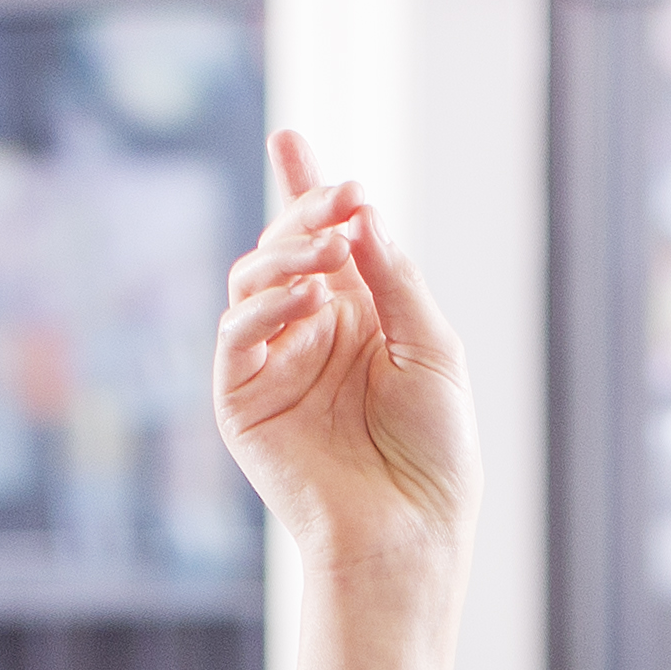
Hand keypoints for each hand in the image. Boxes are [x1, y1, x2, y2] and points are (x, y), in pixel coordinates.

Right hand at [215, 129, 474, 669]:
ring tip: (331, 251)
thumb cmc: (434, 453)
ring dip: (288, 254)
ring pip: (252, 283)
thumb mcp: (432, 349)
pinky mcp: (242, 403)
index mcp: (356, 320)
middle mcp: (308, 335)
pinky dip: (267, 309)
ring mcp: (271, 367)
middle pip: (284, 250)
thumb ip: (394, 281)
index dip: (305, 190)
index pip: (321, 242)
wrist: (410, 531)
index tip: (292, 138)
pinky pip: (236, 337)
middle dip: (307, 213)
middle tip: (341, 197)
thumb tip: (363, 214)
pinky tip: (310, 300)